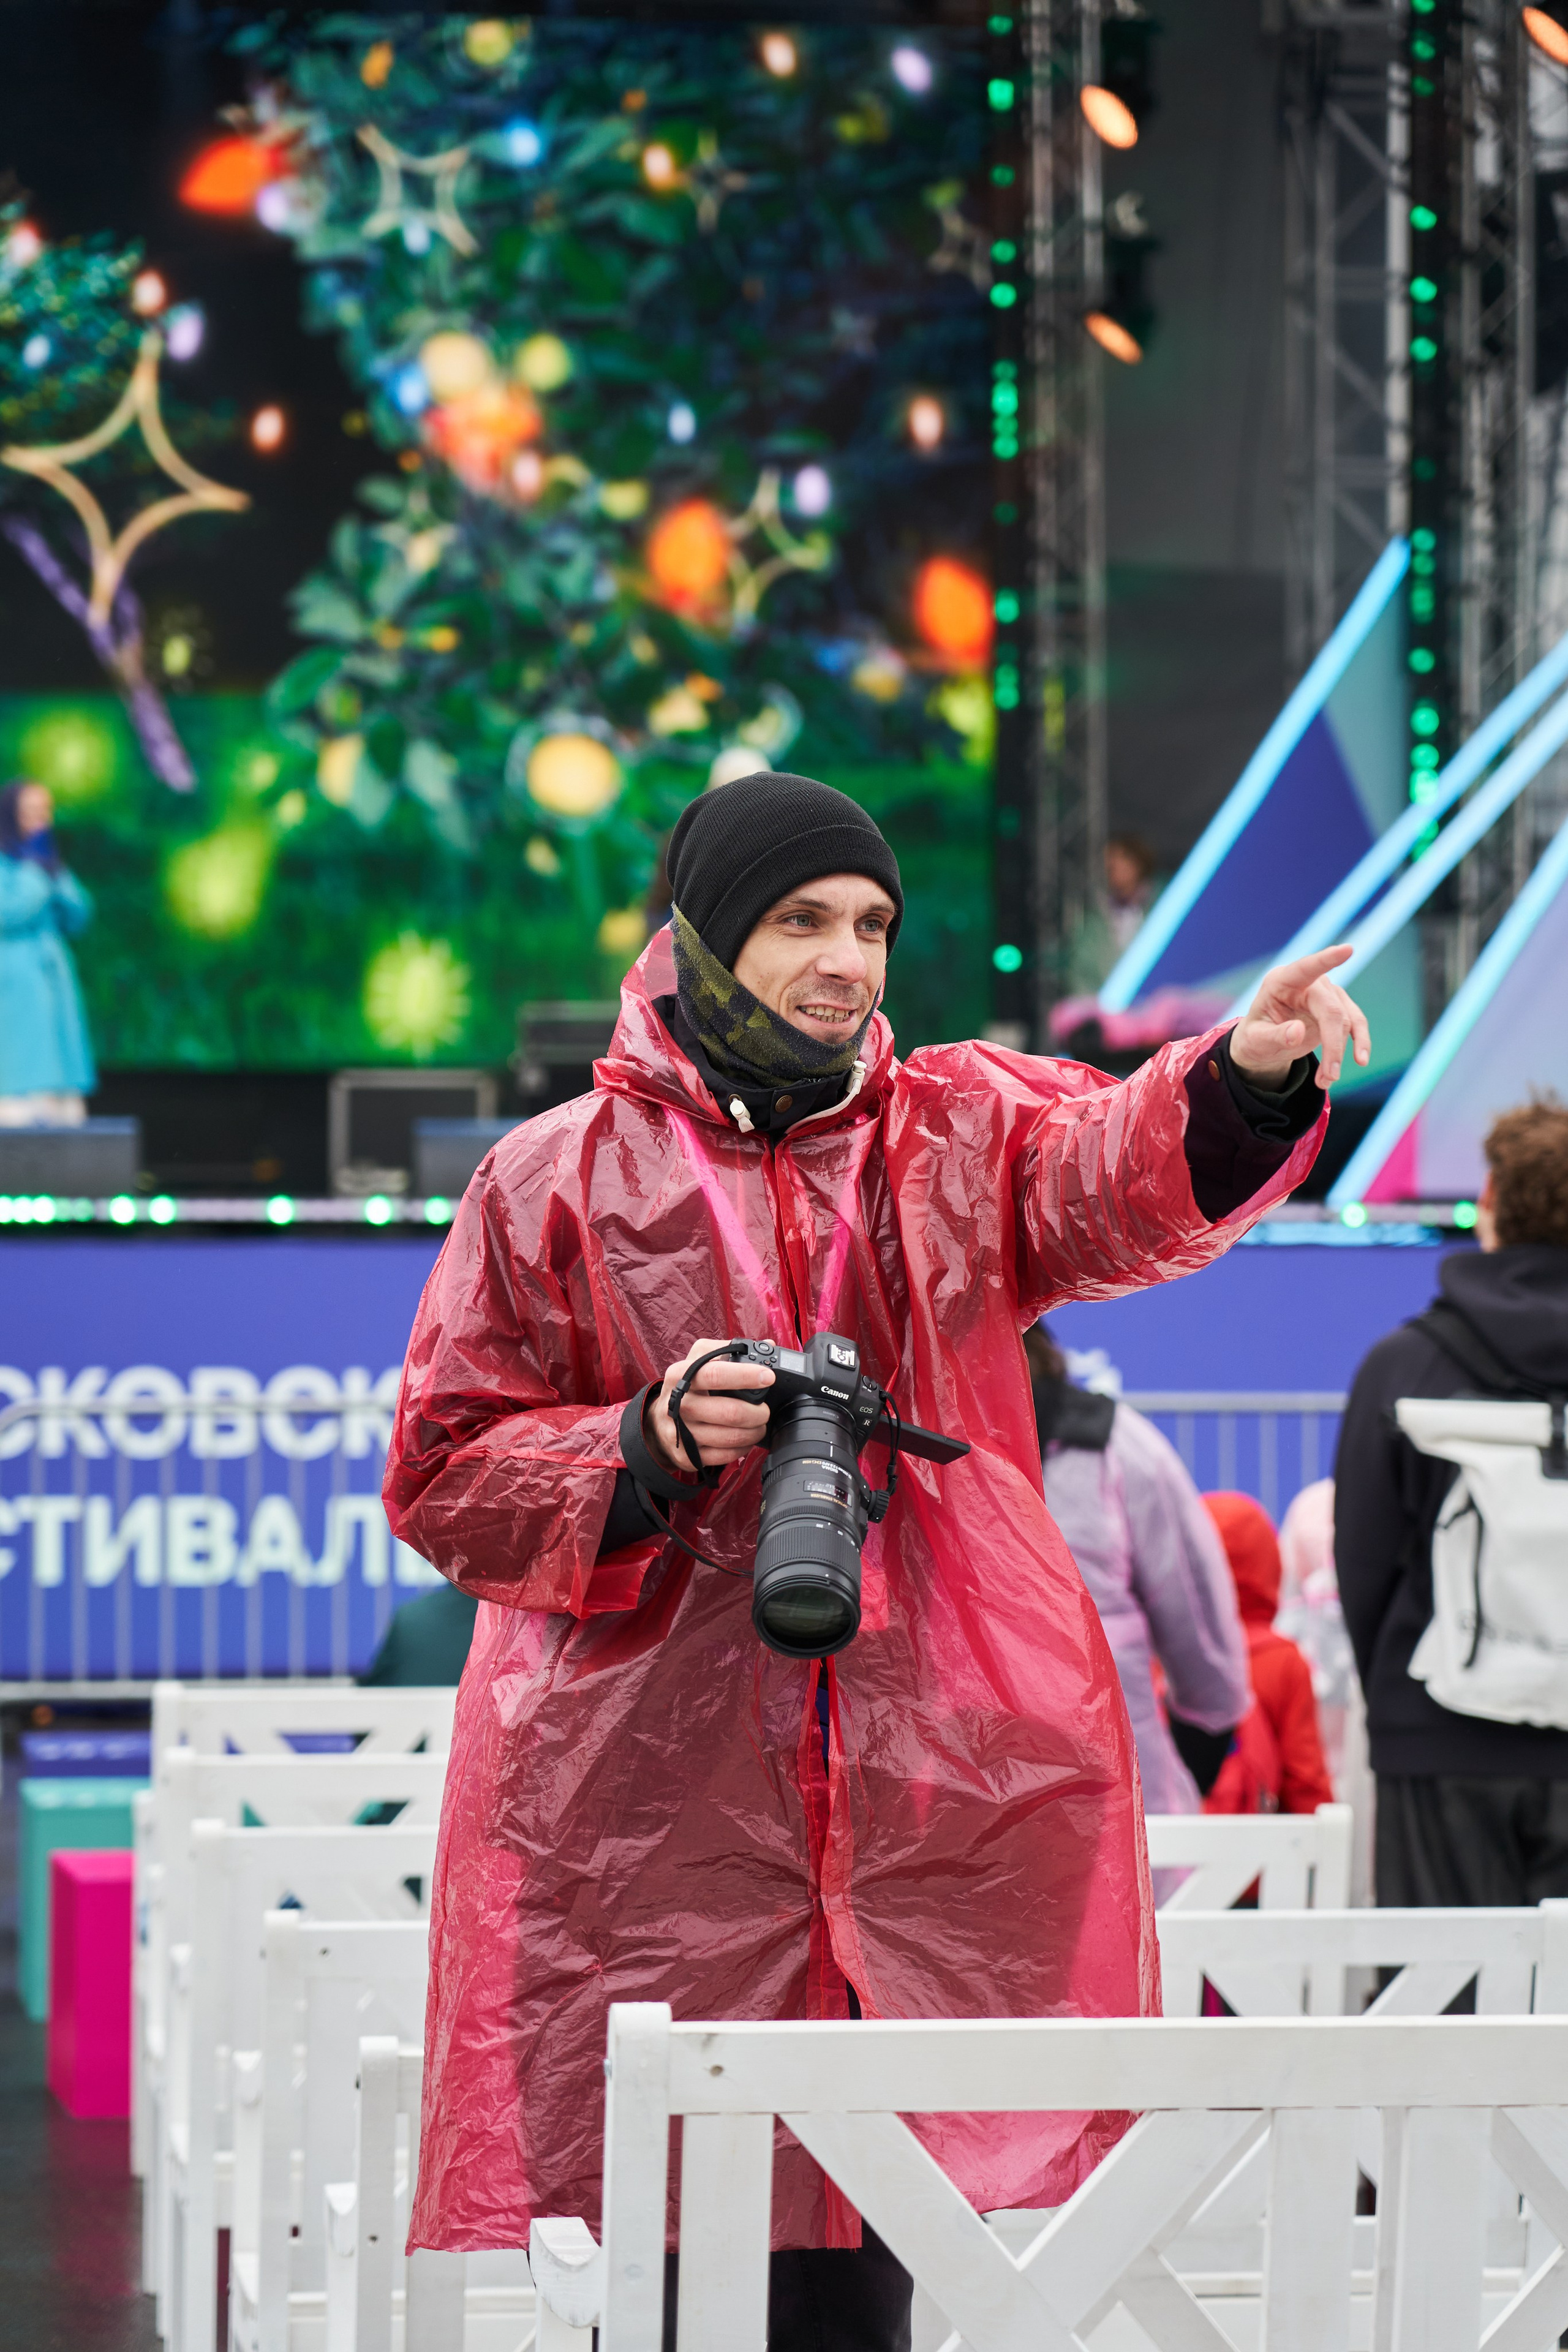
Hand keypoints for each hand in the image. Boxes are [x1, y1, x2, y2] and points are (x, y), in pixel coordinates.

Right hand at [646, 1336, 774, 1476]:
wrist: (658, 1419)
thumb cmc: (688, 1386)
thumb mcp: (700, 1359)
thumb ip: (730, 1349)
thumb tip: (767, 1345)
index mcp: (681, 1374)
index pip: (715, 1374)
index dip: (745, 1376)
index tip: (768, 1377)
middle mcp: (677, 1403)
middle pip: (729, 1412)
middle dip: (757, 1412)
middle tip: (765, 1410)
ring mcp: (680, 1432)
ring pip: (730, 1437)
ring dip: (754, 1432)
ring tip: (759, 1425)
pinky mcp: (686, 1455)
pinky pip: (724, 1456)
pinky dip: (742, 1448)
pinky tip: (745, 1439)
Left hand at [1230, 945, 1370, 1091]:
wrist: (1263, 1045)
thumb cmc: (1255, 1037)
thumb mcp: (1256, 1041)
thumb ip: (1275, 1037)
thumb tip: (1298, 1032)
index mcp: (1281, 982)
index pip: (1306, 968)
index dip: (1326, 960)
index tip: (1347, 950)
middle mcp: (1307, 983)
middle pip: (1332, 1010)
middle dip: (1333, 1046)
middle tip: (1329, 1078)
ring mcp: (1326, 994)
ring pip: (1347, 1020)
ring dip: (1340, 1053)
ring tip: (1326, 1081)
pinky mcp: (1338, 1009)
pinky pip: (1356, 1024)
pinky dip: (1358, 1045)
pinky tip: (1359, 1062)